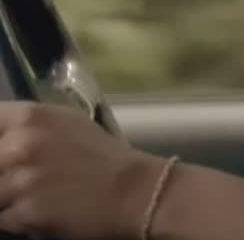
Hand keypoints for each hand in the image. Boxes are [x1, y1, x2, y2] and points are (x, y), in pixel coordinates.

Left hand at [0, 102, 162, 238]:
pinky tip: (39, 212)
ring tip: (33, 197)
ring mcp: (20, 180)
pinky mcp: (24, 213)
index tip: (5, 154)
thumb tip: (2, 137)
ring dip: (7, 199)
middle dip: (1, 174)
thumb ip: (28, 127)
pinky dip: (16, 219)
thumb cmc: (104, 157)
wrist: (136, 191)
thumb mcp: (67, 125)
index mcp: (30, 117)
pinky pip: (2, 219)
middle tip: (22, 180)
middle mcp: (19, 144)